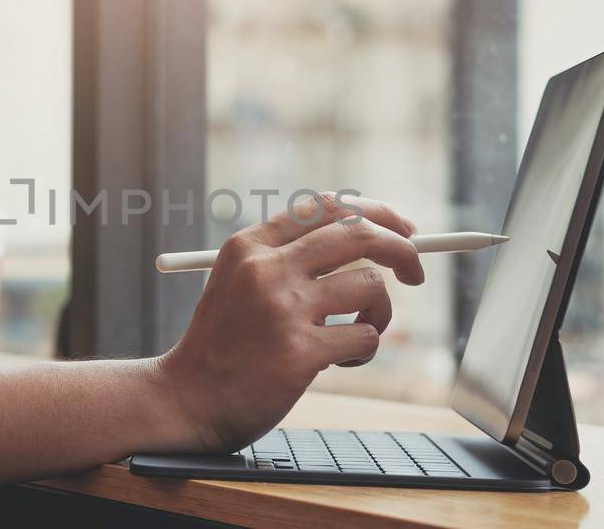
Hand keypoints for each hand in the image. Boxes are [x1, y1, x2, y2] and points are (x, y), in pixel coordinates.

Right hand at [157, 193, 422, 452]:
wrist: (187, 399)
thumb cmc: (224, 343)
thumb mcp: (240, 281)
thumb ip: (290, 256)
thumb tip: (371, 235)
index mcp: (250, 245)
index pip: (327, 205)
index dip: (375, 212)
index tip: (402, 229)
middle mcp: (266, 268)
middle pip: (359, 232)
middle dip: (402, 248)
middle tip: (416, 271)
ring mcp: (283, 309)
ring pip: (370, 285)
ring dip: (379, 312)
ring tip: (356, 332)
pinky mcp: (299, 352)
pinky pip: (366, 337)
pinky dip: (364, 350)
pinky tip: (337, 361)